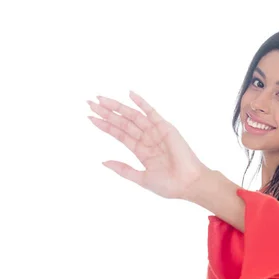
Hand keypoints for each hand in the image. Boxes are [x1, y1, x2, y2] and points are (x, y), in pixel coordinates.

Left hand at [87, 90, 208, 199]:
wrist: (188, 184)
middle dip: (106, 112)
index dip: (105, 125)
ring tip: (101, 99)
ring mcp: (156, 132)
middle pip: (123, 122)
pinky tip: (130, 94)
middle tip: (90, 103)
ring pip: (133, 116)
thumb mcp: (141, 178)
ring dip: (117, 107)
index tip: (90, 117)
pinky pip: (152, 112)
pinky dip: (141, 103)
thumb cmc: (169, 185)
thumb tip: (103, 162)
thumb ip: (123, 169)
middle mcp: (147, 138)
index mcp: (141, 151)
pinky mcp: (166, 128)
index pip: (119, 134)